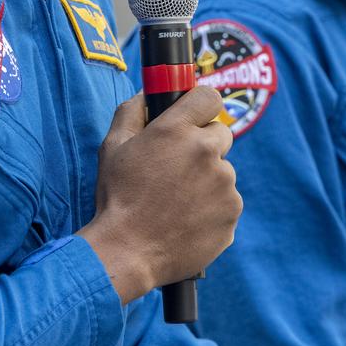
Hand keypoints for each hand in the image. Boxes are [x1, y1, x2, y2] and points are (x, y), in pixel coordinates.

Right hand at [78, 87, 240, 303]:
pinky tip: (186, 220)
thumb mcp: (113, 146)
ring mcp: (224, 184)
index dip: (199, 107)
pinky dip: (211, 208)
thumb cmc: (117, 198)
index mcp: (176, 130)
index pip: (208, 97)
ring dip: (206, 180)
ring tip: (176, 202)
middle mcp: (206, 152)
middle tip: (177, 168)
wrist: (128, 252)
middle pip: (221, 134)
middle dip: (204, 145)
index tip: (192, 119)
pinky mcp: (232, 213)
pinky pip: (226, 202)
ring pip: (222, 172)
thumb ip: (132, 111)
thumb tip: (148, 94)